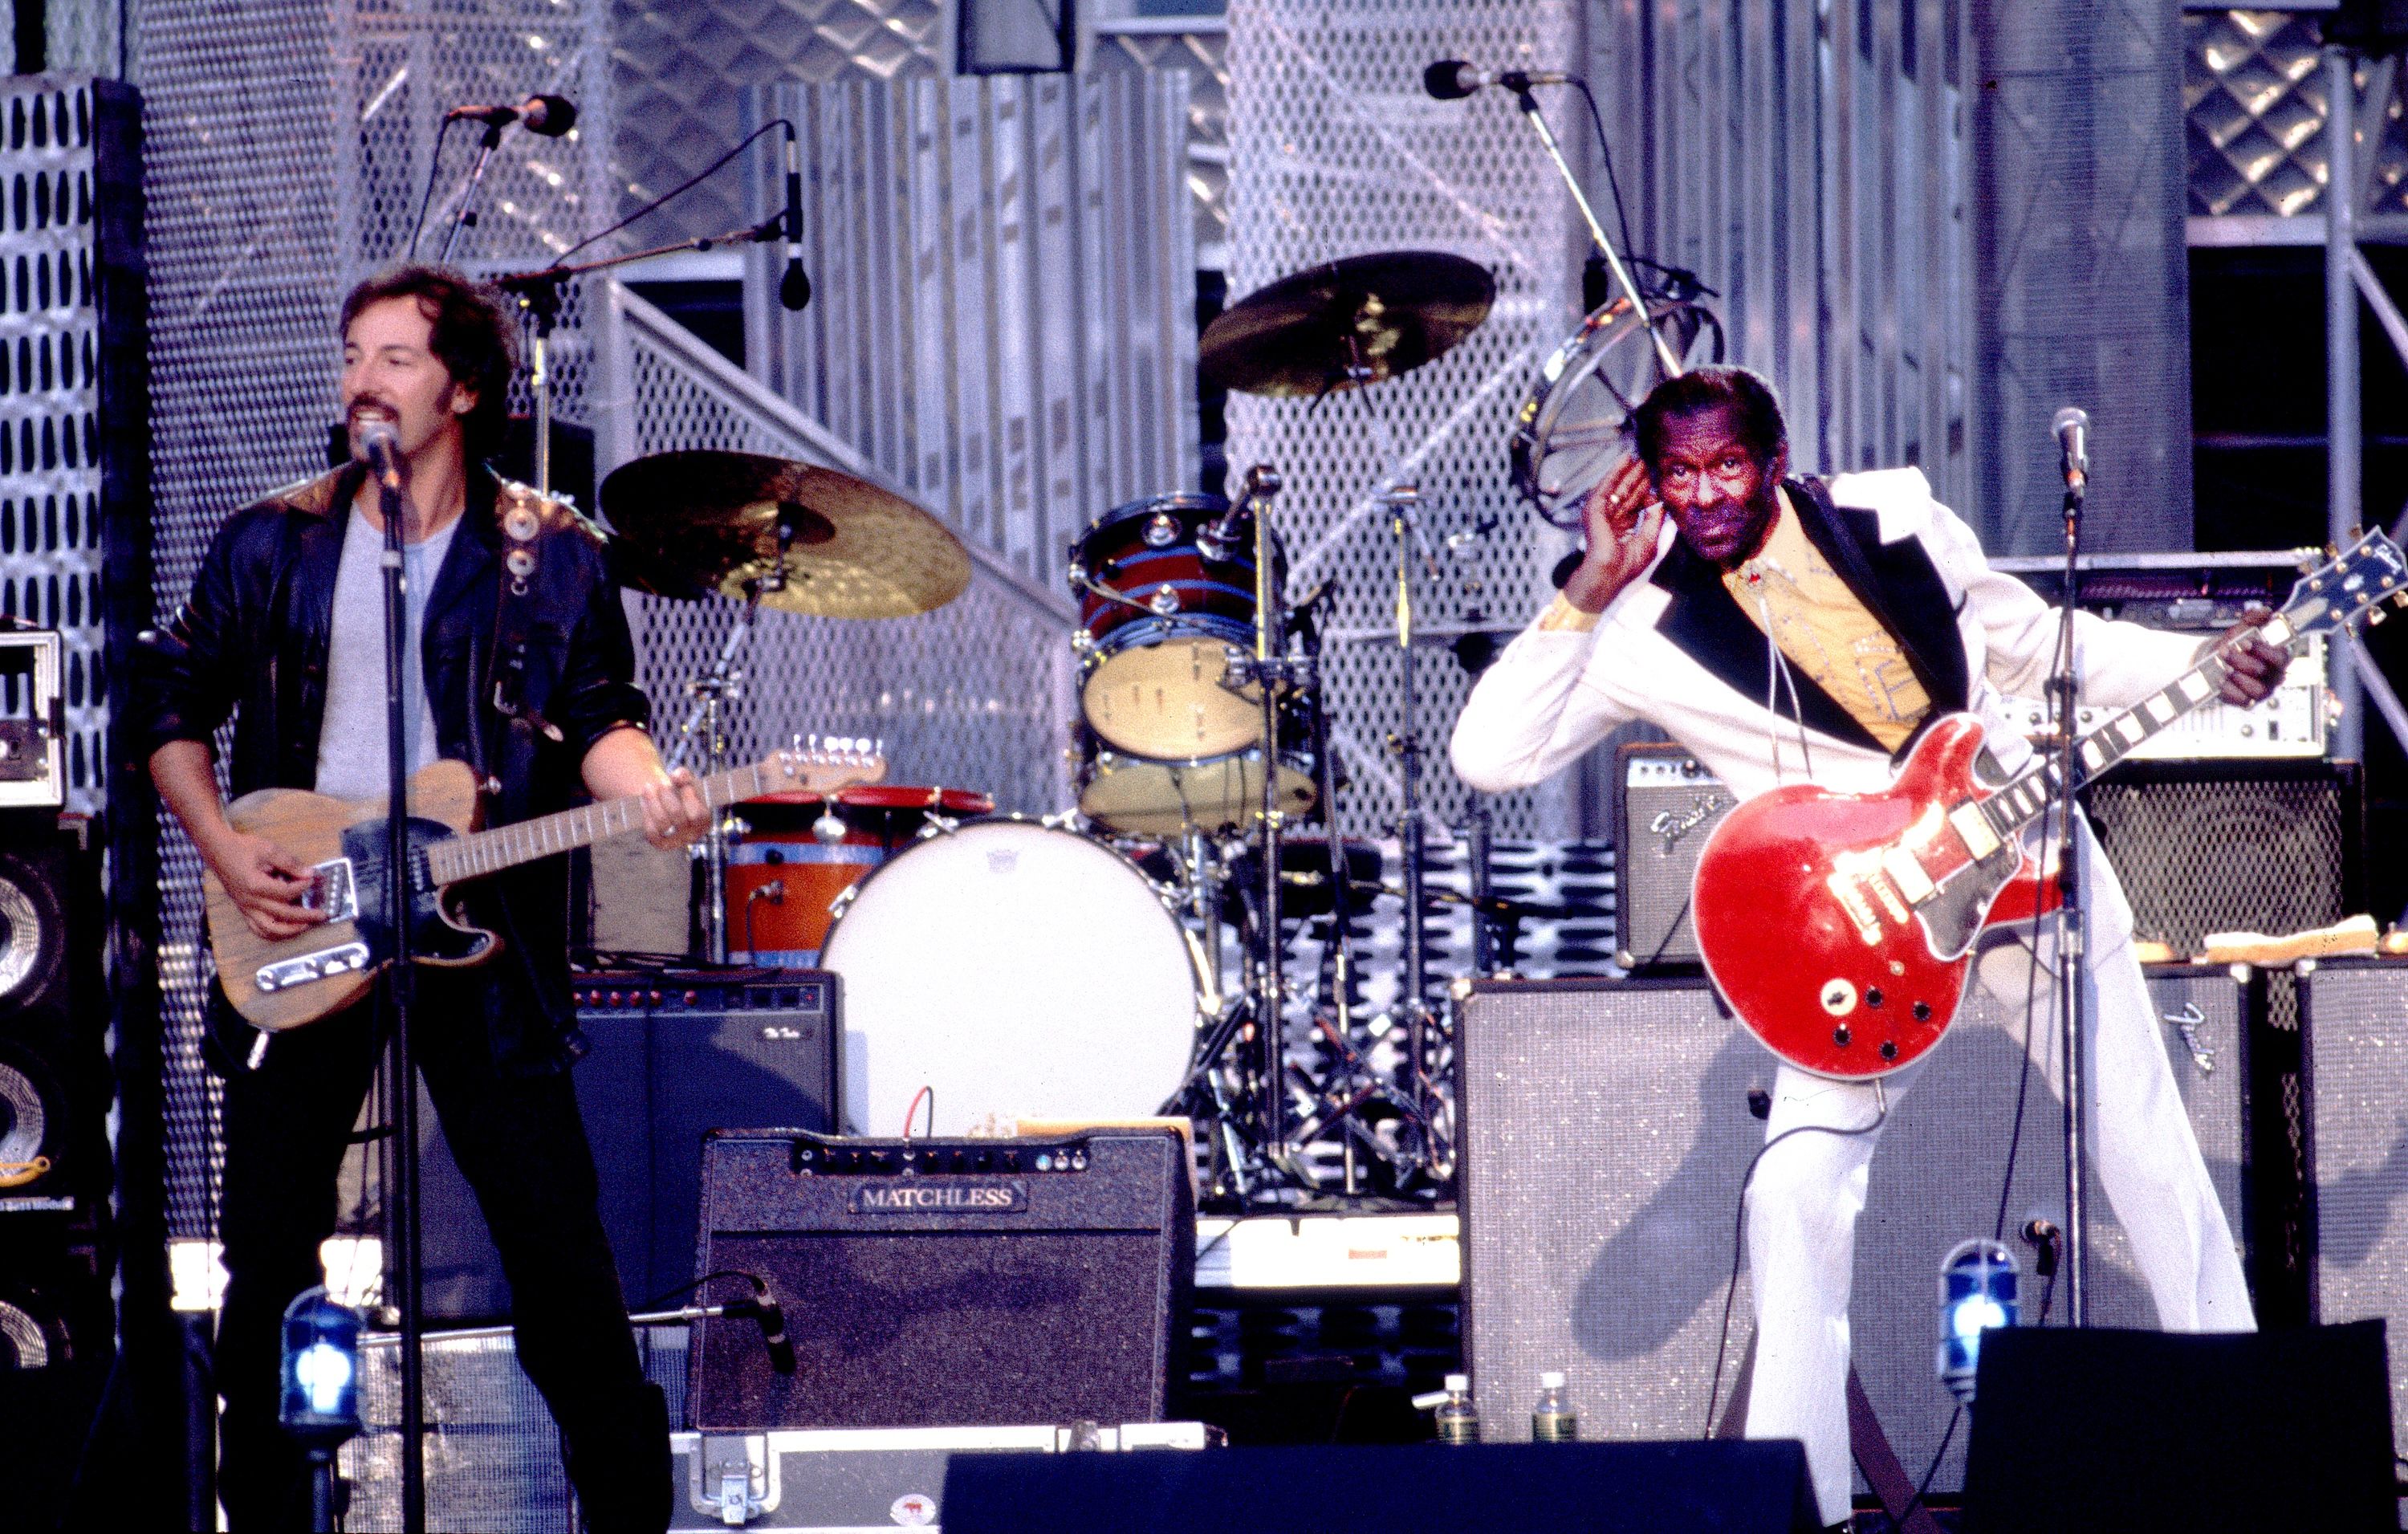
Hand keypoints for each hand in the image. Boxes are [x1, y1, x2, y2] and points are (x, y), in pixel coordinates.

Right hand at [205, 830, 322, 941]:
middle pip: (282, 915)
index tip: (313, 879)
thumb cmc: (241, 848)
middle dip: (305, 916)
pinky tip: (286, 930)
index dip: (303, 886)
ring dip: (289, 930)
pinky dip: (272, 933)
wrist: (217, 849)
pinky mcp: (243, 909)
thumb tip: (309, 873)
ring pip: (269, 929)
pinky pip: (257, 928)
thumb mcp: (268, 849)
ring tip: (306, 925)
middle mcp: (249, 901)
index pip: (287, 893)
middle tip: (322, 914)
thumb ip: (290, 863)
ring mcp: (245, 907)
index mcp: (255, 886)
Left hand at [639, 766, 711, 848]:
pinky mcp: (661, 844)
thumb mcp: (684, 782)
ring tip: (648, 787)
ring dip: (653, 802)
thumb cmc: (678, 792)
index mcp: (704, 822)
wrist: (663, 805)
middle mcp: (692, 835)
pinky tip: (644, 802)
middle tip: (661, 782)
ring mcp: (676, 842)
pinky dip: (647, 814)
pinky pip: (651, 832)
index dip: (687, 796)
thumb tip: (678, 776)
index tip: (679, 781)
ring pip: (662, 822)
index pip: (697, 814)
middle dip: (667, 795)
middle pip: (677, 816)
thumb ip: (684, 775)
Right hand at [1561, 454, 1662, 613]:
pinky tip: (1623, 461)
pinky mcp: (1594, 511)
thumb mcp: (1649, 539)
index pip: (1634, 506)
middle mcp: (1611, 520)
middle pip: (1625, 494)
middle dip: (1635, 478)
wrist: (1608, 576)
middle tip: (1644, 463)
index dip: (1644, 492)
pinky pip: (1605, 487)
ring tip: (1635, 458)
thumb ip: (1654, 519)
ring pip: (1616, 488)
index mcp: (1622, 529)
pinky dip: (1614, 473)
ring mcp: (1601, 515)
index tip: (1653, 481)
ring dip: (1625, 472)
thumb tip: (1657, 500)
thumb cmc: (1625, 566)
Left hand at [2213, 603, 2290, 706]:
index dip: (2263, 650)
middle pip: (2262, 671)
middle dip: (2240, 660)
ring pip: (2256, 689)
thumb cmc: (2236, 646)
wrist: (2217, 660)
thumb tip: (2264, 610)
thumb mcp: (2242, 629)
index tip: (2245, 642)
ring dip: (2237, 676)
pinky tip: (2220, 680)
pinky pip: (2243, 700)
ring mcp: (2263, 690)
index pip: (2281, 657)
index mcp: (2278, 658)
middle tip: (2225, 652)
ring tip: (2224, 668)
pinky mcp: (2249, 701)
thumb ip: (2253, 619)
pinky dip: (2230, 690)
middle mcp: (2274, 676)